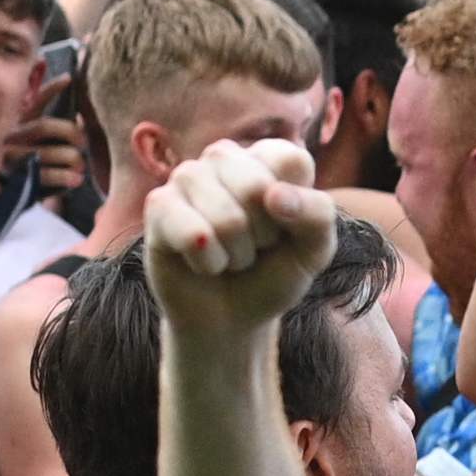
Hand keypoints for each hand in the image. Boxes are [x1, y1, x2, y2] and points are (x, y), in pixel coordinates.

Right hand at [141, 141, 345, 338]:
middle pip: (256, 188)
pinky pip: (193, 234)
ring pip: (226, 217)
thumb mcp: (313, 251)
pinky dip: (208, 263)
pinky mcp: (159, 205)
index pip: (292, 162)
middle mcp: (225, 157)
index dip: (298, 210)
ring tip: (229, 256)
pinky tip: (203, 263)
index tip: (288, 230)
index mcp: (268, 157)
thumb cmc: (273, 275)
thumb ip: (316, 216)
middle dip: (262, 237)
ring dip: (235, 255)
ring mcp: (187, 177)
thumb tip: (273, 195)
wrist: (230, 318)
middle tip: (254, 248)